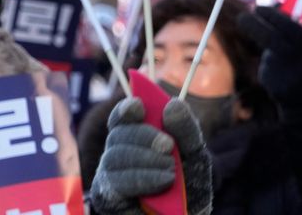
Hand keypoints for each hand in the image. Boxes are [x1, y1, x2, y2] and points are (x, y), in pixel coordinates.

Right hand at [90, 97, 211, 214]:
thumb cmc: (189, 186)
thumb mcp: (195, 154)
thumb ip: (186, 129)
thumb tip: (172, 104)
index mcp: (136, 136)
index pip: (122, 116)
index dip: (127, 108)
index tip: (140, 106)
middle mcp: (119, 152)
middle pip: (118, 132)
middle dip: (144, 135)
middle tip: (169, 146)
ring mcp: (110, 174)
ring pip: (115, 154)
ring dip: (147, 159)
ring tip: (172, 171)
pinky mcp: (107, 197)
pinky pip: (117, 181)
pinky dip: (143, 178)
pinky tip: (164, 181)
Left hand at [237, 6, 301, 124]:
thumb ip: (285, 27)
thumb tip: (257, 8)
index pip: (285, 24)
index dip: (269, 14)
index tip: (256, 8)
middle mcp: (296, 56)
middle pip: (269, 37)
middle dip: (252, 25)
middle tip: (241, 17)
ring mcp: (285, 72)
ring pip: (268, 56)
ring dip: (270, 56)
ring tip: (285, 66)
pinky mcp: (274, 85)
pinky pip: (266, 71)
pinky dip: (271, 71)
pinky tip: (283, 79)